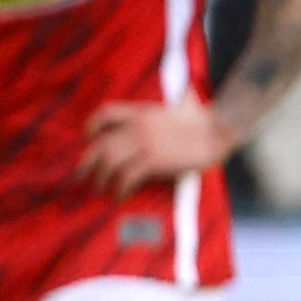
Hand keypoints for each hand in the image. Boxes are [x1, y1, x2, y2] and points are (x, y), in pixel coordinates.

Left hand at [83, 99, 227, 193]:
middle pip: (101, 144)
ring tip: (99, 188)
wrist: (219, 130)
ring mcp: (145, 144)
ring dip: (101, 178)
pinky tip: (120, 195)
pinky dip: (120, 188)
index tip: (87, 138)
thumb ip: (162, 107)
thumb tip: (161, 105)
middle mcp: (138, 127)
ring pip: (110, 162)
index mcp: (141, 112)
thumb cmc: (202, 119)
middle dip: (87, 162)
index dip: (92, 125)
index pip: (106, 113)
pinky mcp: (154, 161)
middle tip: (81, 175)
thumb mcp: (176, 104)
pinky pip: (128, 176)